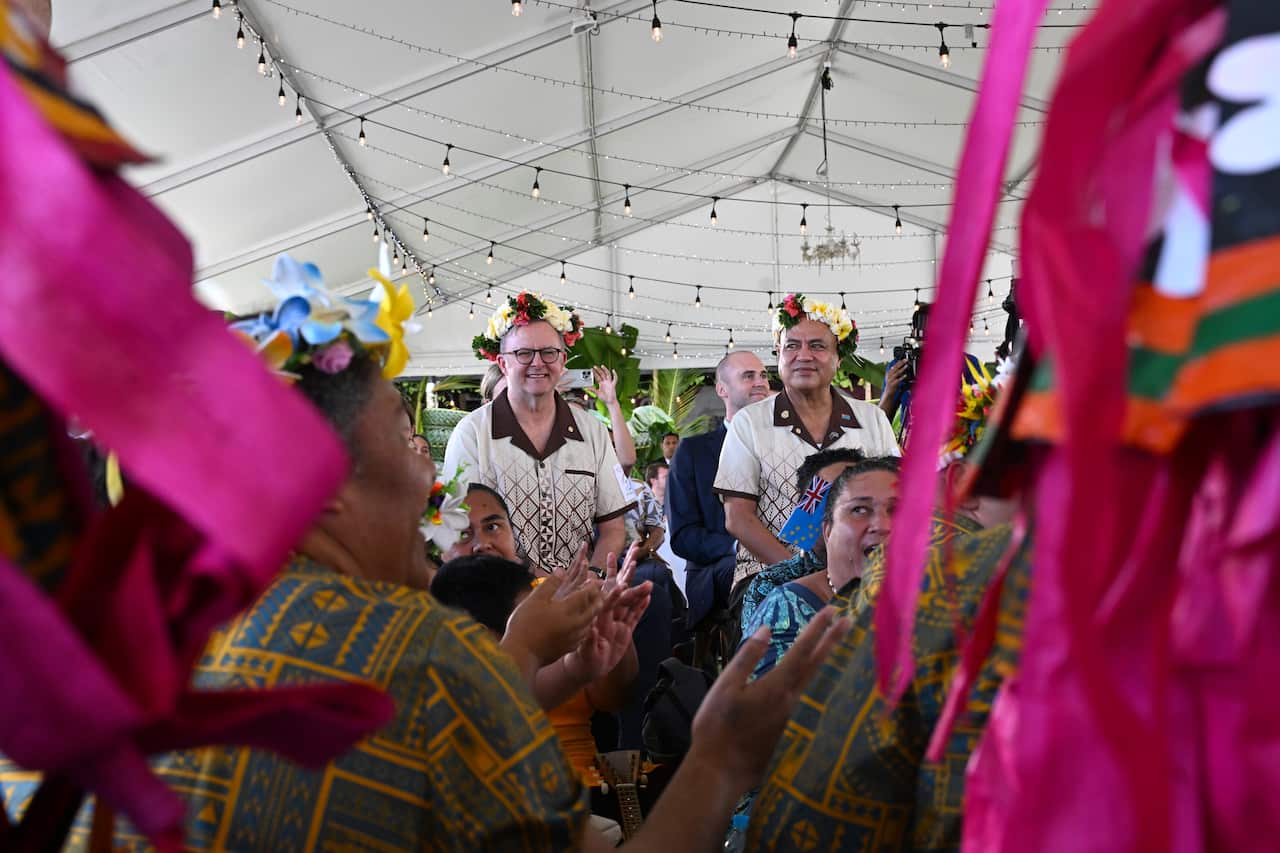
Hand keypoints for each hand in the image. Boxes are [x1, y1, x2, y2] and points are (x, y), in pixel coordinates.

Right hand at [503, 568, 601, 668]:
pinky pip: (583, 636)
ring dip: (594, 614)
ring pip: (589, 624)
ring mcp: (572, 638)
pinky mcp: (568, 648)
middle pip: (592, 611)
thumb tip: (561, 571)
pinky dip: (586, 628)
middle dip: (598, 601)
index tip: (595, 580)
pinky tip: (582, 627)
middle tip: (601, 594)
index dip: (591, 587)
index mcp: (566, 610)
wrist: (520, 654)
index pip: (584, 595)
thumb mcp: (534, 600)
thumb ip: (550, 584)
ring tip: (594, 608)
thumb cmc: (524, 625)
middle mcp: (573, 624)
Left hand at [565, 543, 651, 682]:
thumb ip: (590, 642)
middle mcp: (609, 616)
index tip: (622, 578)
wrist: (585, 668)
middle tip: (633, 556)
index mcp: (597, 618)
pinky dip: (641, 608)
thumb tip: (592, 631)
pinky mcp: (625, 632)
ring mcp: (617, 623)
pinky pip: (634, 617)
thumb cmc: (581, 659)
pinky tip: (648, 597)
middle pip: (621, 592)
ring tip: (649, 582)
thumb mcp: (585, 652)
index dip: (615, 588)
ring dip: (639, 592)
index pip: (608, 600)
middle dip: (627, 574)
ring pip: (630, 603)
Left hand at [592, 366, 619, 406]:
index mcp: (601, 384)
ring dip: (605, 370)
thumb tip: (586, 388)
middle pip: (602, 374)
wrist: (609, 402)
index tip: (591, 370)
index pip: (597, 377)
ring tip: (602, 366)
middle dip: (598, 370)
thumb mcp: (597, 393)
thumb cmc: (604, 398)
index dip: (594, 373)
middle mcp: (605, 382)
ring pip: (607, 374)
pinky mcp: (613, 385)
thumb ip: (592, 390)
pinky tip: (613, 371)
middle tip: (595, 366)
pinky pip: (615, 379)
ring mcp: (609, 383)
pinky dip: (615, 375)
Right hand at [686, 607, 849, 786]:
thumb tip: (765, 629)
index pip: (802, 650)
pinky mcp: (793, 731)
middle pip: (818, 665)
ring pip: (819, 683)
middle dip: (834, 641)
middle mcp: (793, 700)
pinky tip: (825, 681)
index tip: (831, 610)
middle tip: (850, 621)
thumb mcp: (726, 685)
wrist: (721, 769)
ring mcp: (796, 718)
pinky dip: (823, 685)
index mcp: (776, 686)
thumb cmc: (717, 726)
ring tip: (843, 646)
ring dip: (832, 662)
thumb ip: (748, 657)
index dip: (817, 629)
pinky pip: (813, 701)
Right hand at [882, 360, 908, 400]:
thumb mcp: (891, 377)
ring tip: (906, 366)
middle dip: (901, 363)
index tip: (903, 359)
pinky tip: (905, 375)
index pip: (894, 366)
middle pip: (895, 368)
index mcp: (889, 373)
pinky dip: (902, 377)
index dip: (898, 362)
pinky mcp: (893, 384)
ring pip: (897, 373)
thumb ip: (894, 371)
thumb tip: (899, 365)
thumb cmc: (891, 384)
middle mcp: (889, 376)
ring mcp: (891, 380)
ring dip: (902, 369)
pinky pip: (898, 380)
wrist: (888, 392)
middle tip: (906, 360)